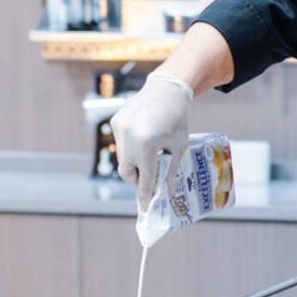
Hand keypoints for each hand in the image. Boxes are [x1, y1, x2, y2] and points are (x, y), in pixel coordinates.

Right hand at [110, 73, 191, 209]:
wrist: (167, 88)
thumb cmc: (177, 118)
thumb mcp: (179, 146)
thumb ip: (171, 170)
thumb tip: (166, 191)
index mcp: (148, 145)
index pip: (145, 178)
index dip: (145, 195)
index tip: (144, 208)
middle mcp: (130, 138)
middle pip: (128, 172)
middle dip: (138, 180)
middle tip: (149, 180)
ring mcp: (120, 129)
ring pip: (123, 158)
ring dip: (134, 163)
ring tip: (149, 158)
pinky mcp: (116, 122)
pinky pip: (121, 143)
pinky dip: (130, 147)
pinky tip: (144, 139)